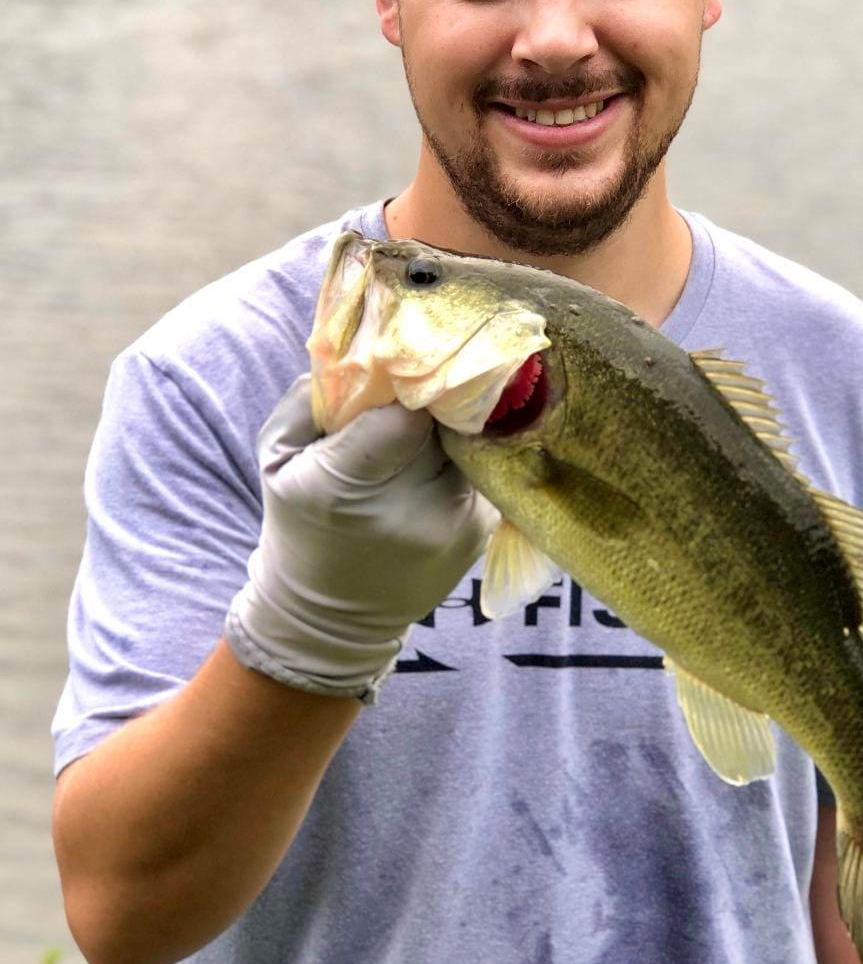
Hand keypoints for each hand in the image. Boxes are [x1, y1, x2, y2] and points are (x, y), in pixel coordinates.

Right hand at [225, 375, 497, 699]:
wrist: (332, 618)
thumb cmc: (300, 524)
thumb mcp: (278, 459)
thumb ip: (312, 396)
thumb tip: (364, 345)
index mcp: (345, 486)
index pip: (405, 411)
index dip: (406, 385)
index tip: (399, 372)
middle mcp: (409, 509)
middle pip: (444, 419)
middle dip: (432, 398)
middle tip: (418, 384)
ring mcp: (455, 524)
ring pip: (469, 438)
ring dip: (451, 426)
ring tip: (426, 428)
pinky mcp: (481, 532)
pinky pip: (482, 467)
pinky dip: (464, 456)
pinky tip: (439, 462)